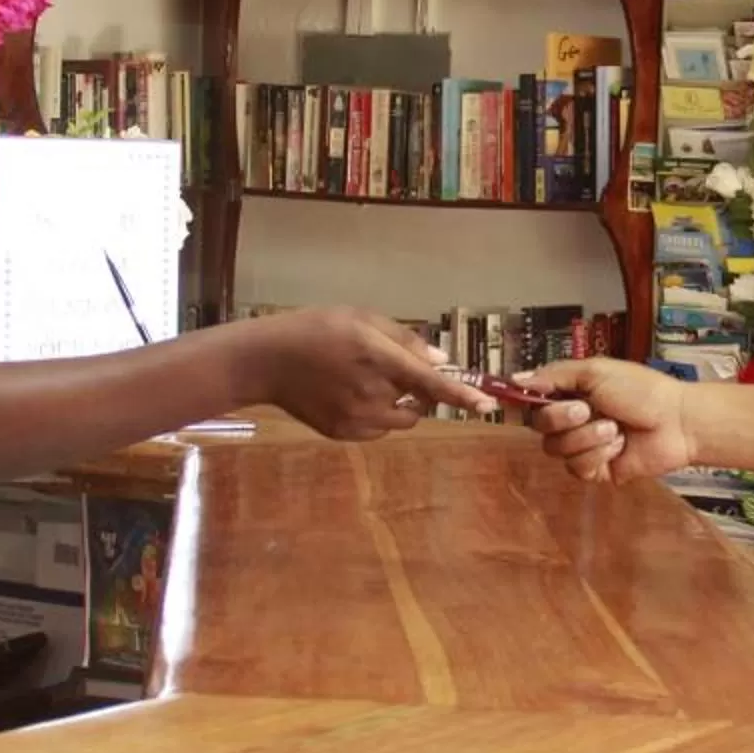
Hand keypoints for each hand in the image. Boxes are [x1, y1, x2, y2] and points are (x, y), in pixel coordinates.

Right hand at [247, 307, 484, 440]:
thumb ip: (404, 339)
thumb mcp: (360, 318)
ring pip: (402, 419)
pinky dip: (377, 416)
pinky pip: (380, 430)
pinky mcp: (345, 434)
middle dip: (413, 387)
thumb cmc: (316, 330)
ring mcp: (357, 418)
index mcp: (376, 357)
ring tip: (363, 380)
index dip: (460, 394)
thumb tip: (440, 359)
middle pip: (418, 400)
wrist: (266, 361)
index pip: (429, 382)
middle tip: (383, 366)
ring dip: (398, 404)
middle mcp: (370, 392)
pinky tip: (348, 395)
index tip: (487, 405)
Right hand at [521, 358, 696, 481]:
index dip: (522, 402)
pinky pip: (577, 468)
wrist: (676, 421)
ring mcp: (583, 447)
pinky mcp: (596, 470)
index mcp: (570, 393)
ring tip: (614, 428)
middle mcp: (572, 420)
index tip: (514, 401)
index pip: (532, 400)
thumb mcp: (596, 371)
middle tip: (588, 410)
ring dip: (586, 437)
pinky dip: (598, 455)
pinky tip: (619, 446)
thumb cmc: (642, 390)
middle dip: (562, 418)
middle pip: (539, 427)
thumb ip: (555, 375)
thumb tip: (517, 379)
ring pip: (557, 450)